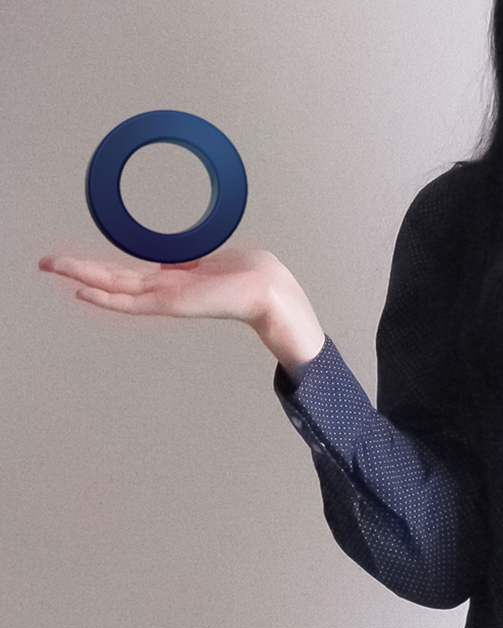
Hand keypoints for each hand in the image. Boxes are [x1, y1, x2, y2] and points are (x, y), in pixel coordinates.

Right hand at [39, 247, 325, 380]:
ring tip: (52, 268)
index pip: (128, 275)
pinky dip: (108, 297)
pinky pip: (134, 302)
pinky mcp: (175, 304)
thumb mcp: (212, 262)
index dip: (99, 268)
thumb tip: (170, 265)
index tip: (73, 263)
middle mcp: (166, 291)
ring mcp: (168, 298)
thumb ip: (188, 265)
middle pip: (113, 280)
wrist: (273, 290)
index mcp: (175, 280)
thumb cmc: (254, 275)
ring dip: (82, 277)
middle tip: (44, 262)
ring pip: (115, 289)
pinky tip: (84, 291)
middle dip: (78, 270)